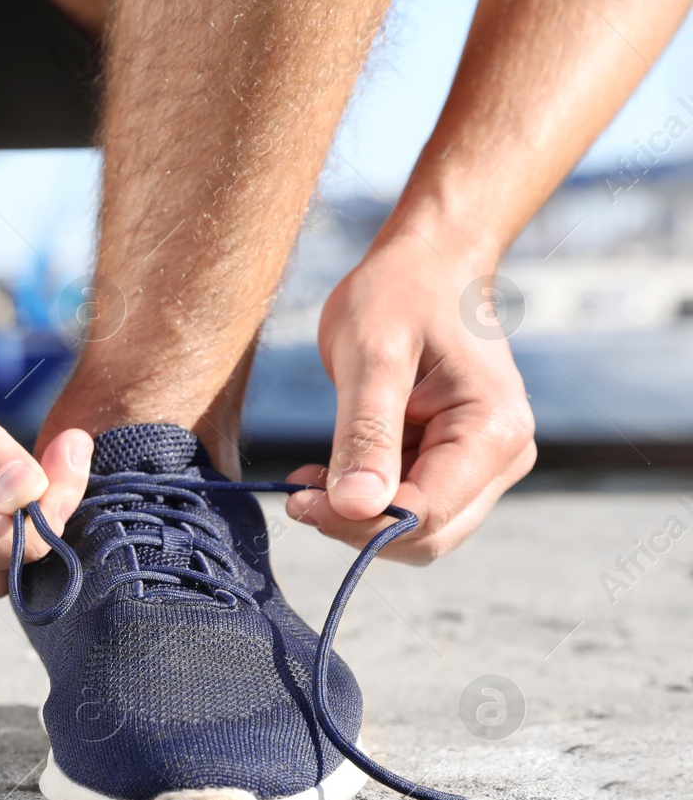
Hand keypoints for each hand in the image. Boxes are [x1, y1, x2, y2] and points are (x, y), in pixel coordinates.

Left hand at [284, 231, 535, 563]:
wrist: (426, 264)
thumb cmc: (400, 294)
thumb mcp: (372, 357)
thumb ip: (366, 434)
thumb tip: (356, 508)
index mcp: (494, 431)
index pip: (427, 514)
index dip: (360, 523)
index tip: (299, 500)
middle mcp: (503, 457)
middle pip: (428, 535)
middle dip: (357, 525)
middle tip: (297, 493)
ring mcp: (485, 464)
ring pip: (416, 529)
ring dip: (357, 515)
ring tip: (307, 477)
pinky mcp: (457, 463)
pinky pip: (409, 504)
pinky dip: (364, 499)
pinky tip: (326, 471)